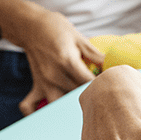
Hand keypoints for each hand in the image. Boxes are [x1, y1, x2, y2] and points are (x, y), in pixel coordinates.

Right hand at [0, 0, 102, 115]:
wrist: (30, 26)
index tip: (110, 85)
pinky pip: (30, 106)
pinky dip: (37, 113)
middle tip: (101, 96)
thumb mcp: (78, 37)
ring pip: (59, 105)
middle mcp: (54, 75)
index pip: (89, 82)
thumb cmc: (56, 28)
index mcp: (68, 62)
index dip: (102, 85)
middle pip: (77, 95)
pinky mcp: (36, 85)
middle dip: (91, 96)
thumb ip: (94, 54)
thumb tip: (110, 65)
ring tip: (81, 106)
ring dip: (69, 107)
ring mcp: (44, 82)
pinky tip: (50, 114)